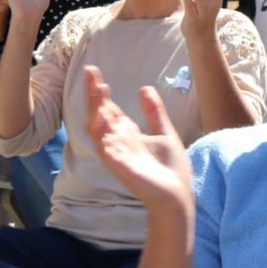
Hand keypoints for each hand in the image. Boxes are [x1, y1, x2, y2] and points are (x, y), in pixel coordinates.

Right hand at [86, 66, 193, 214]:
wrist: (176, 196)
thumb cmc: (170, 170)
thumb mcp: (164, 132)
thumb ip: (154, 112)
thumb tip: (145, 88)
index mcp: (128, 134)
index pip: (109, 108)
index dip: (101, 91)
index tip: (94, 72)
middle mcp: (118, 141)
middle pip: (100, 113)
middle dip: (93, 93)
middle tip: (89, 71)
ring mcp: (116, 152)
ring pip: (98, 126)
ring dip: (96, 107)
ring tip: (97, 87)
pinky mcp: (118, 164)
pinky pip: (103, 146)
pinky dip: (100, 130)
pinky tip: (102, 115)